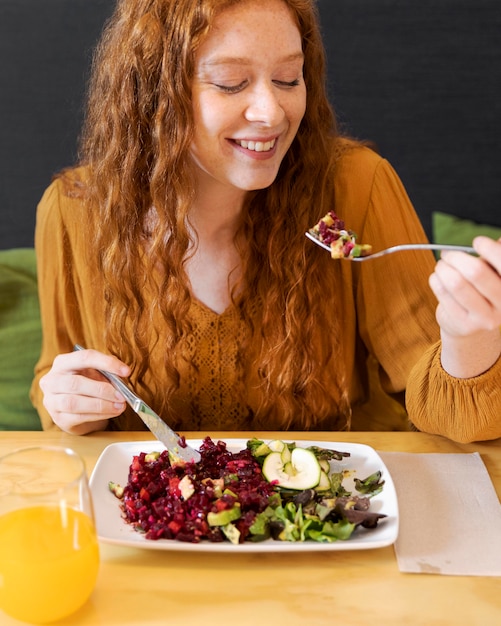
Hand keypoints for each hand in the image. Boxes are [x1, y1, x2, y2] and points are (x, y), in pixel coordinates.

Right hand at [39, 348, 130, 434]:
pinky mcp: (58, 418)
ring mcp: (52, 401)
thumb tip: (121, 375)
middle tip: (121, 395)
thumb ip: (106, 371)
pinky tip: (111, 413)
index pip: (84, 358)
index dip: (107, 363)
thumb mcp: (95, 374)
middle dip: (102, 390)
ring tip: (119, 406)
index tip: (126, 371)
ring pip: (74, 402)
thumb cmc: (86, 387)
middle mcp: (52, 380)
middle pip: (75, 383)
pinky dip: (98, 415)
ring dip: (101, 405)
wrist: (74, 410)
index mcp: (62, 363)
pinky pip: (78, 417)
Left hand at [428, 236, 500, 377]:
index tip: (477, 241)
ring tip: (440, 266)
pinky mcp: (463, 324)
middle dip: (456, 257)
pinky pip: (443, 294)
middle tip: (447, 253)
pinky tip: (437, 278)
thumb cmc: (481, 292)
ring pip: (456, 283)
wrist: (471, 326)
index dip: (490, 249)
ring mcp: (484, 318)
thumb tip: (498, 242)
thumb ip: (494, 260)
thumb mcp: (492, 275)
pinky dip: (435, 280)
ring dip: (443, 268)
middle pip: (475, 272)